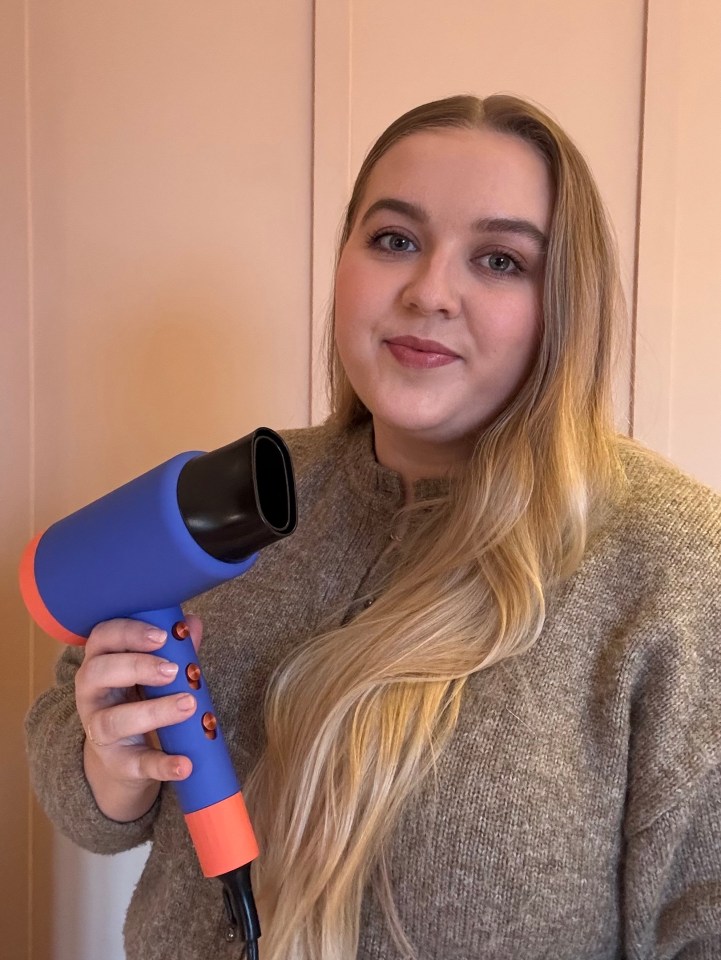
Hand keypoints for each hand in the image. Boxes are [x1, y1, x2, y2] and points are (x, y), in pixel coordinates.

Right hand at [75, 615, 202, 820]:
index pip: (102, 637)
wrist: (124, 753)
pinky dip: (162, 764)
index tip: (162, 636)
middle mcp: (91, 694)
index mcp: (100, 661)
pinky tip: (185, 764)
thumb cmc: (139, 696)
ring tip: (188, 705)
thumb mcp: (153, 670)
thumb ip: (173, 648)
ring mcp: (98, 730)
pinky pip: (135, 764)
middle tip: (174, 670)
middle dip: (137, 667)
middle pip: (99, 673)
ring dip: (153, 712)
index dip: (129, 633)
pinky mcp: (116, 762)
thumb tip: (191, 623)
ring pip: (113, 721)